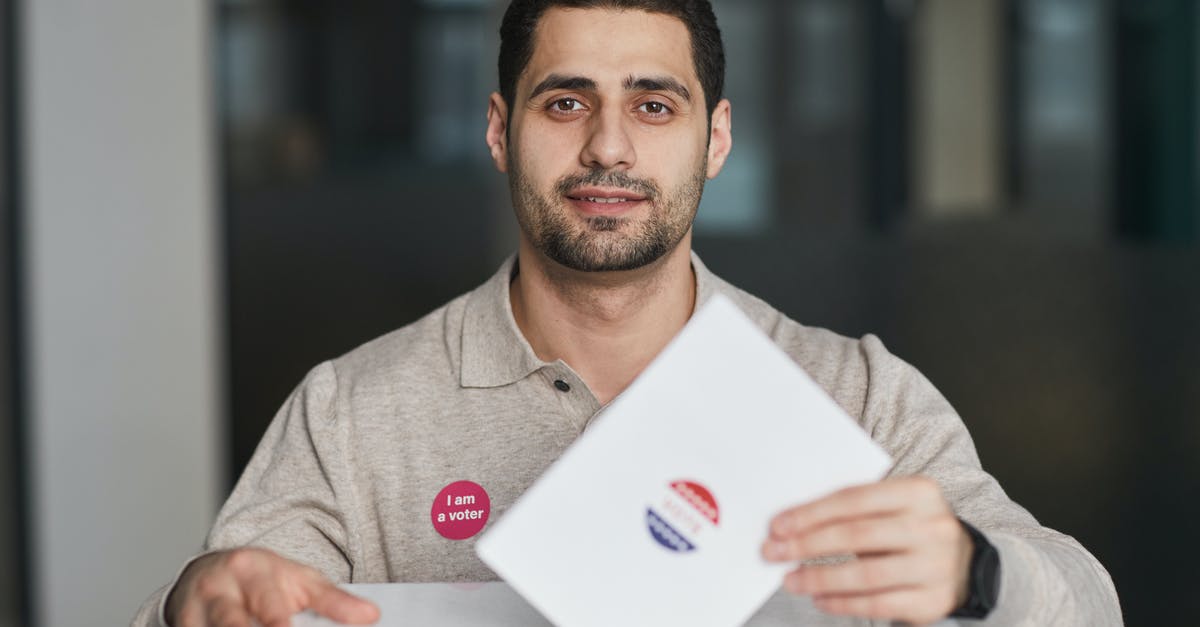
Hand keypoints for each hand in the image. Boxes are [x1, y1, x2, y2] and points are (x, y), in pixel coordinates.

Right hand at [165, 547, 379, 626]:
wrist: (209, 572)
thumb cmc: (262, 579)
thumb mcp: (300, 580)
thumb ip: (334, 600)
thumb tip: (371, 615)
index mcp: (251, 569)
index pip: (270, 607)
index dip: (280, 626)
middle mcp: (217, 590)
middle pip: (232, 624)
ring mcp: (192, 613)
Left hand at [761, 476, 972, 625]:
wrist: (964, 564)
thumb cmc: (909, 528)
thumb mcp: (892, 507)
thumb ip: (852, 511)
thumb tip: (792, 526)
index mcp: (918, 492)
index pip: (855, 499)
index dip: (811, 513)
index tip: (778, 525)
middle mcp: (932, 527)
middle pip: (857, 535)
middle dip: (808, 545)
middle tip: (773, 553)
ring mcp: (935, 566)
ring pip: (866, 574)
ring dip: (820, 578)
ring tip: (790, 579)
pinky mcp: (932, 601)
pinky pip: (878, 604)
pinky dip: (843, 603)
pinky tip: (819, 598)